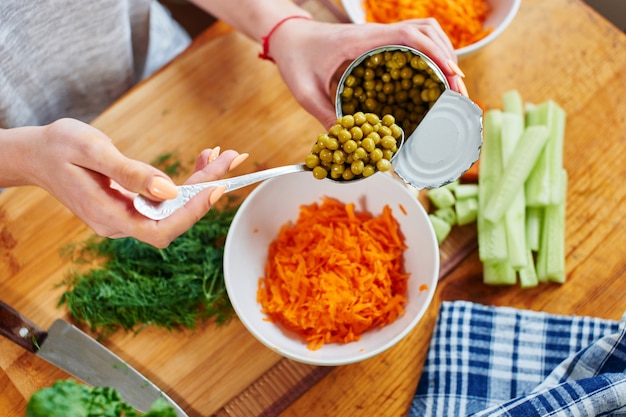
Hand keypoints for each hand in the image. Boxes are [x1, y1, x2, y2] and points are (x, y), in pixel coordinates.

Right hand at [3, 118, 245, 247]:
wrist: (35, 154)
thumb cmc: (58, 147)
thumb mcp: (92, 151)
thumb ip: (130, 173)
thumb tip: (170, 190)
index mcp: (108, 216)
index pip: (161, 228)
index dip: (193, 212)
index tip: (218, 186)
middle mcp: (120, 223)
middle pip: (174, 218)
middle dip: (207, 190)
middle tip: (232, 158)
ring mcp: (125, 217)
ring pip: (173, 208)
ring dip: (201, 183)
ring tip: (221, 155)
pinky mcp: (130, 206)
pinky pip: (164, 200)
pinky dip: (185, 182)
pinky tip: (201, 162)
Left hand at [269, 18, 463, 127]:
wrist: (287, 37)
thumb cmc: (295, 60)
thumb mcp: (306, 92)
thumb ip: (325, 116)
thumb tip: (349, 142)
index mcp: (363, 39)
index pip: (410, 34)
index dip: (436, 53)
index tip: (451, 76)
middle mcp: (376, 33)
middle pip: (427, 29)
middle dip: (448, 56)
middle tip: (457, 88)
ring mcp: (378, 35)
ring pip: (423, 31)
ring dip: (442, 52)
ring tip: (451, 83)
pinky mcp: (378, 42)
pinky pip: (411, 41)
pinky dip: (428, 54)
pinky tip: (431, 77)